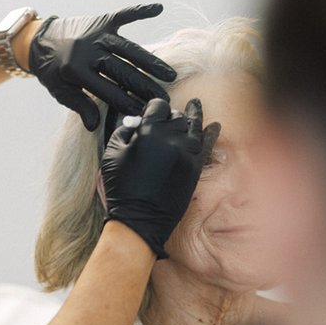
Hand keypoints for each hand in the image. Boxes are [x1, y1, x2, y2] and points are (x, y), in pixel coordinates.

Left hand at [27, 3, 177, 129]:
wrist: (39, 40)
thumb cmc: (52, 71)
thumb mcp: (61, 91)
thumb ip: (79, 106)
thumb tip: (94, 126)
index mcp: (76, 71)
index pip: (108, 90)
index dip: (126, 102)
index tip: (144, 111)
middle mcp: (89, 51)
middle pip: (123, 70)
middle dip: (144, 86)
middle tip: (163, 97)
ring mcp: (97, 35)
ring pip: (129, 48)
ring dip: (150, 60)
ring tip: (168, 73)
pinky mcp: (102, 21)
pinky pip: (124, 15)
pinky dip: (140, 11)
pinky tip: (158, 8)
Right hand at [100, 97, 218, 257]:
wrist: (139, 219)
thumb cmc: (121, 188)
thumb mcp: (111, 154)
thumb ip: (125, 131)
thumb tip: (138, 121)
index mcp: (149, 132)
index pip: (157, 106)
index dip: (152, 108)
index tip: (149, 113)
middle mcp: (171, 139)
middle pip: (176, 116)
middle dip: (170, 115)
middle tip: (164, 120)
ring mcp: (187, 153)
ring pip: (194, 125)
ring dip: (193, 115)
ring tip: (195, 105)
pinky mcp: (196, 167)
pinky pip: (207, 144)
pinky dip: (211, 133)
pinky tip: (214, 126)